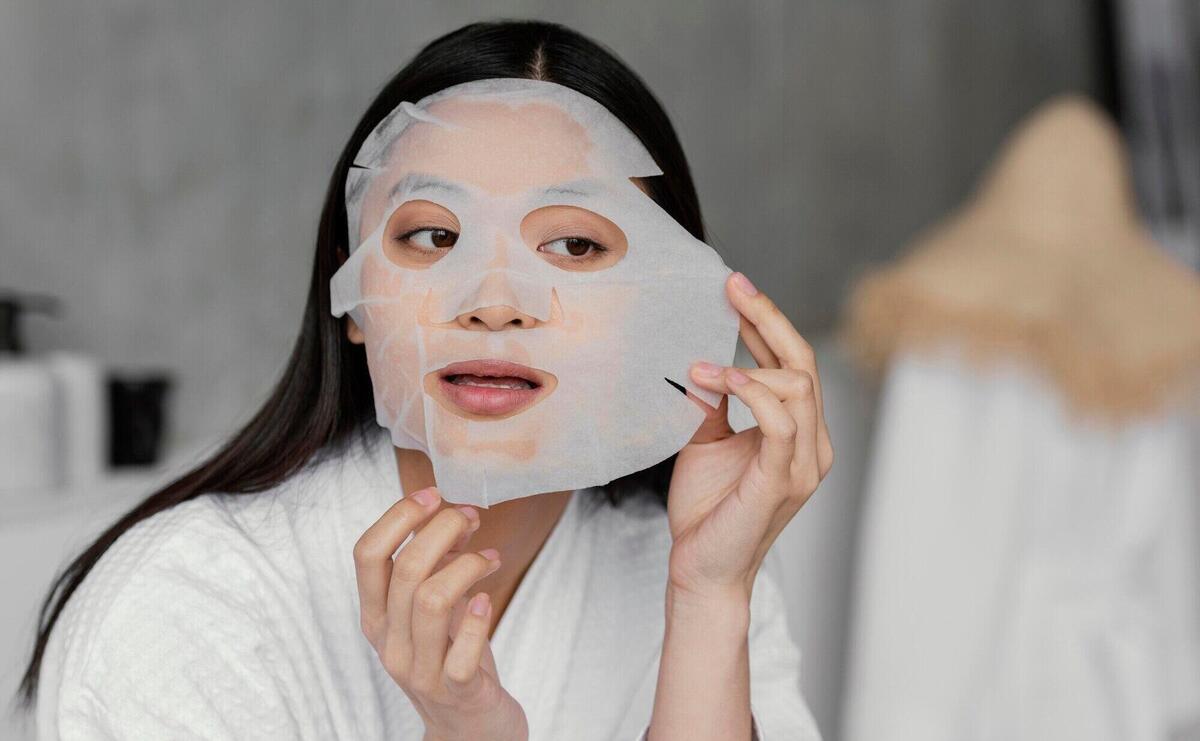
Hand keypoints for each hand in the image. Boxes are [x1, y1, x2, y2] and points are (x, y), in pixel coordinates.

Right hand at [353, 487, 528, 740]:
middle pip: (407, 569)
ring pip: (432, 601)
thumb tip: (449, 511)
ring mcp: (420, 671)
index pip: (367, 554)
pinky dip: (479, 620)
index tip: (434, 495)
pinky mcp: (457, 693)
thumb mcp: (434, 608)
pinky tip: (488, 600)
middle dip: (444, 530)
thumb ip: (435, 564)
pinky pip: (461, 654)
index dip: (399, 516)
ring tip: (491, 558)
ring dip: (468, 566)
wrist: (469, 729)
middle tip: (472, 518)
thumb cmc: (452, 658)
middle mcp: (390, 643)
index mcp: (377, 615)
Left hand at [667, 272, 834, 601]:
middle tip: (732, 287)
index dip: (767, 321)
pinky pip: (781, 422)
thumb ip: (712, 402)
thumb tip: (698, 356)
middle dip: (768, 318)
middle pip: (804, 362)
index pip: (793, 363)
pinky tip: (719, 379)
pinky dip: (752, 392)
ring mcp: (804, 463)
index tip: (734, 287)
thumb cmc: (707, 509)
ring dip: (749, 363)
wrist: (702, 568)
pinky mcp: (784, 480)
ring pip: (798, 385)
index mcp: (798, 431)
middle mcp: (812, 443)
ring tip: (702, 364)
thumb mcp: (705, 440)